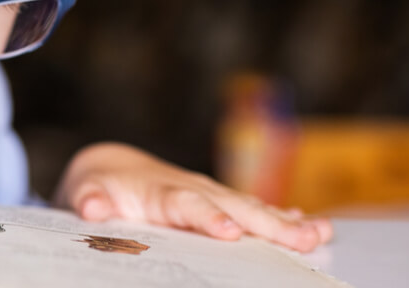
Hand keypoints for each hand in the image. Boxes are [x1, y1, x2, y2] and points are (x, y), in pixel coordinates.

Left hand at [53, 142, 332, 251]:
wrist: (113, 169)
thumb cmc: (100, 187)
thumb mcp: (86, 192)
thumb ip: (88, 200)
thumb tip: (90, 207)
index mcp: (162, 192)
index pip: (189, 206)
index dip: (210, 218)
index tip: (231, 233)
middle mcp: (194, 190)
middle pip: (235, 207)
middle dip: (269, 224)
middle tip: (304, 239)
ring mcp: (211, 195)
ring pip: (253, 208)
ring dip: (287, 223)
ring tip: (321, 234)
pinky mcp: (221, 203)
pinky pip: (255, 211)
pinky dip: (284, 219)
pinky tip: (315, 230)